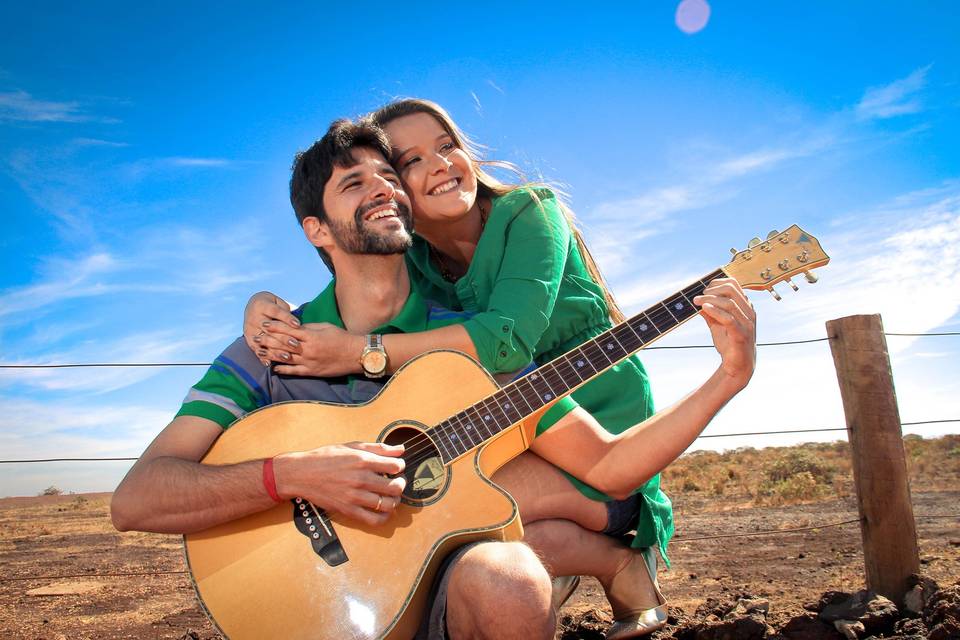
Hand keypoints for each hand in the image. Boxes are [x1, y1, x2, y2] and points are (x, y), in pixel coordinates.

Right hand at [244, 291, 299, 364]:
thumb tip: (295, 324)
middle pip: (269, 329)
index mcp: (261, 305)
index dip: (287, 318)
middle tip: (296, 344)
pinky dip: (262, 357)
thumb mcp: (277, 302)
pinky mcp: (248, 338)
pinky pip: (255, 348)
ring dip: (275, 350)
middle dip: (283, 338)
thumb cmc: (271, 304)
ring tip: (287, 357)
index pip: (275, 312)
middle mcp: (253, 318)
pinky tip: (269, 364)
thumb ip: (285, 311)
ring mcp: (250, 329)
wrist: (252, 305)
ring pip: (263, 341)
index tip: (298, 324)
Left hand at [258, 323, 364, 376]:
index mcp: (310, 336)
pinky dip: (283, 370)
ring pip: (285, 358)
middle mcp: (307, 349)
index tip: (265, 324)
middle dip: (268, 340)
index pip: (288, 330)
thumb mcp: (325, 327)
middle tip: (256, 338)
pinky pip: (294, 371)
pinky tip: (274, 368)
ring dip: (272, 355)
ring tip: (261, 352)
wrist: (355, 354)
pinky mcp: (312, 372)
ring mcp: (309, 362)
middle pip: (283, 344)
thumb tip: (295, 326)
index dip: (275, 327)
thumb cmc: (341, 338)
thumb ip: (309, 327)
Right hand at [274, 442, 405, 525]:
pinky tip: (383, 509)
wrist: (302, 473)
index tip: (397, 467)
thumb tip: (401, 449)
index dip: (400, 466)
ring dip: (395, 500)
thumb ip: (378, 447)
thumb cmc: (326, 458)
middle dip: (401, 484)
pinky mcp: (348, 510)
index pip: (396, 466)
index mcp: (363, 461)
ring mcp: (354, 497)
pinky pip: (374, 520)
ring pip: (388, 504)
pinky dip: (384, 517)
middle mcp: (361, 479)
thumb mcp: (352, 446)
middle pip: (396, 487)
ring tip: (390, 495)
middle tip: (397, 481)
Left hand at [693, 278, 756, 389]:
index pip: (733, 284)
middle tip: (698, 298)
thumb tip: (697, 300)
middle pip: (731, 289)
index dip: (716, 283)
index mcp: (745, 307)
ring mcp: (747, 323)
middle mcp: (748, 312)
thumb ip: (710, 312)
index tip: (703, 290)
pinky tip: (704, 309)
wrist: (737, 366)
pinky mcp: (741, 335)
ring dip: (709, 300)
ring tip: (696, 302)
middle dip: (711, 290)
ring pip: (729, 303)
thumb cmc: (729, 343)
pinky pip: (729, 319)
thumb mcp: (717, 324)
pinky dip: (715, 312)